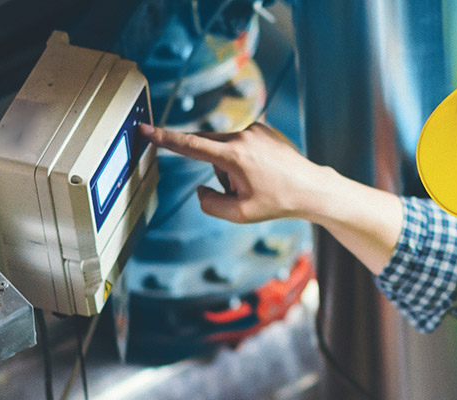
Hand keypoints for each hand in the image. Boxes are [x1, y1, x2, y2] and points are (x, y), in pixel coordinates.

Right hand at [140, 122, 329, 224]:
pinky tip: (264, 171)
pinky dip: (243, 158)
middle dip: (218, 172)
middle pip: (208, 150)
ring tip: (259, 182)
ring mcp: (254, 129)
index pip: (191, 146)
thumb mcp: (240, 215)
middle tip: (244, 189)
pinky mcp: (262, 128)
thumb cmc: (278, 202)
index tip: (145, 129)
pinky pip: (239, 143)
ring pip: (224, 148)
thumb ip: (210, 205)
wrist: (312, 188)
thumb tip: (201, 191)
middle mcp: (242, 136)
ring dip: (231, 166)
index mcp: (234, 156)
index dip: (164, 139)